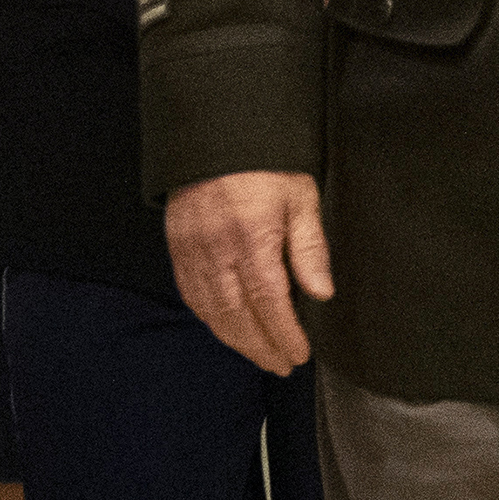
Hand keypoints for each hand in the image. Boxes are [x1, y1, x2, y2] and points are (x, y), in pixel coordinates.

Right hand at [163, 169, 330, 374]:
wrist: (216, 134)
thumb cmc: (264, 162)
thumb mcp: (300, 197)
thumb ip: (310, 247)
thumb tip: (321, 292)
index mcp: (252, 237)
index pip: (269, 302)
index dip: (284, 335)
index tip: (299, 354)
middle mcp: (217, 249)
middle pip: (238, 316)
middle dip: (261, 347)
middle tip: (281, 365)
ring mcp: (193, 250)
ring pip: (212, 311)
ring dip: (236, 340)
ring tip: (259, 354)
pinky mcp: (178, 247)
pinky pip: (191, 294)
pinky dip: (210, 318)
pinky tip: (226, 327)